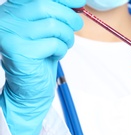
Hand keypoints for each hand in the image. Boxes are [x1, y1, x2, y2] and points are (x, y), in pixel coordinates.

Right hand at [0, 0, 84, 134]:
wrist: (30, 87)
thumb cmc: (40, 56)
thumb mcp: (47, 30)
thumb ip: (55, 14)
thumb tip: (77, 3)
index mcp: (14, 9)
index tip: (80, 2)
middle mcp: (8, 18)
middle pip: (46, 6)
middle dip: (68, 17)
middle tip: (77, 26)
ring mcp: (12, 34)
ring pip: (52, 26)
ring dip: (66, 36)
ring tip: (65, 44)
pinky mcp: (20, 51)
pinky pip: (53, 44)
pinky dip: (61, 50)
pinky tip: (55, 55)